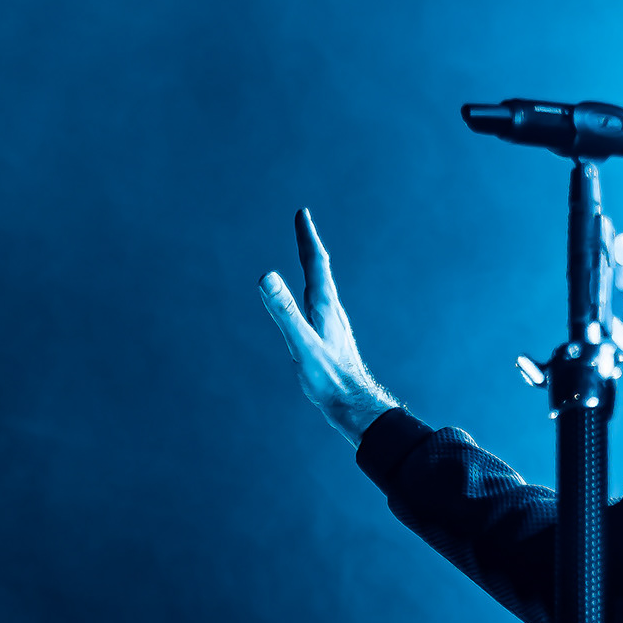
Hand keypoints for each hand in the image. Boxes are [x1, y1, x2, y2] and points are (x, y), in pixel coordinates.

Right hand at [259, 209, 397, 446]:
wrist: (356, 408)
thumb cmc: (329, 380)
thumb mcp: (301, 344)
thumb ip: (284, 311)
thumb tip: (267, 277)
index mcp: (324, 307)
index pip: (316, 264)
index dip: (307, 238)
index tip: (303, 214)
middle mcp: (331, 312)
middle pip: (320, 272)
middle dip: (309, 246)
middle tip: (303, 224)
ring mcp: (333, 327)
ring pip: (322, 290)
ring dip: (313, 269)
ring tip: (309, 260)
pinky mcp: (332, 342)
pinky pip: (320, 309)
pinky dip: (314, 295)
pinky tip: (313, 308)